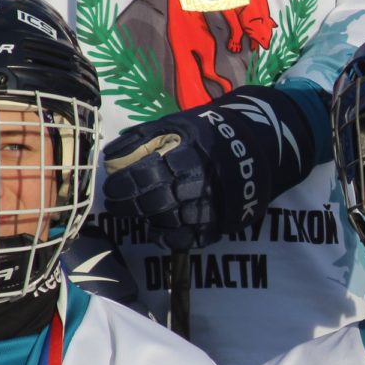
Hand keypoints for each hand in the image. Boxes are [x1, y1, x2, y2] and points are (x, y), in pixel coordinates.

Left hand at [102, 84, 325, 250]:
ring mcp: (210, 206)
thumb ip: (145, 138)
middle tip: (116, 205)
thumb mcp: (177, 126)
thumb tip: (111, 155)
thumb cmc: (206, 136)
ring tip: (138, 214)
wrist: (253, 150)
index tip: (111, 187)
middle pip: (155, 200)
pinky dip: (169, 238)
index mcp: (187, 155)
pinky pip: (189, 238)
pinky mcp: (218, 224)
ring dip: (148, 220)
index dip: (124, 183)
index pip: (146, 174)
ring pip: (170, 221)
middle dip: (130, 205)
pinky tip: (157, 231)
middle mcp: (199, 182)